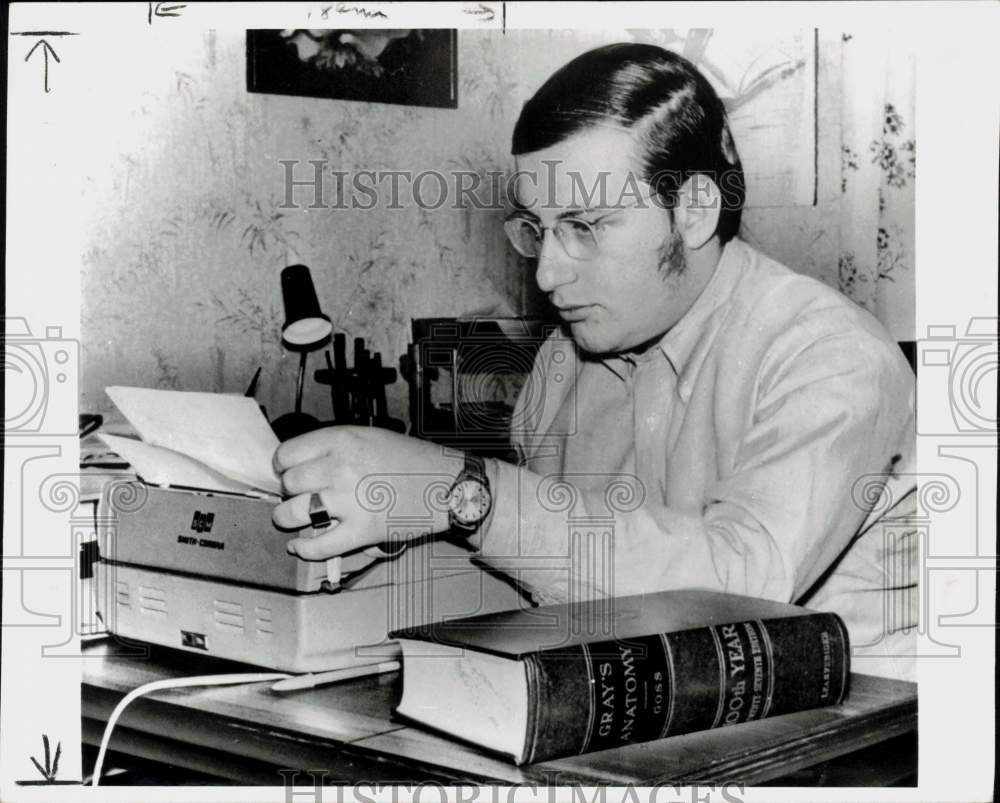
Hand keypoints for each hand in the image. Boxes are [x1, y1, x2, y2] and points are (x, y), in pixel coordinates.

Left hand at [271, 426, 460, 560]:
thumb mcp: (371, 437)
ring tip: (292, 520)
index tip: (288, 472)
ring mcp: (349, 501)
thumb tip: (302, 464)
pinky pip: (317, 546)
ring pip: (292, 514)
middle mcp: (340, 469)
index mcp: (342, 440)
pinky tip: (301, 546)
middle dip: (289, 492)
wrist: (447, 485)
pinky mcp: (360, 531)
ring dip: (287, 519)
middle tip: (300, 495)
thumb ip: (335, 447)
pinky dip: (304, 550)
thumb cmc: (414, 461)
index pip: (287, 454)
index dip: (283, 466)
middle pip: (288, 484)